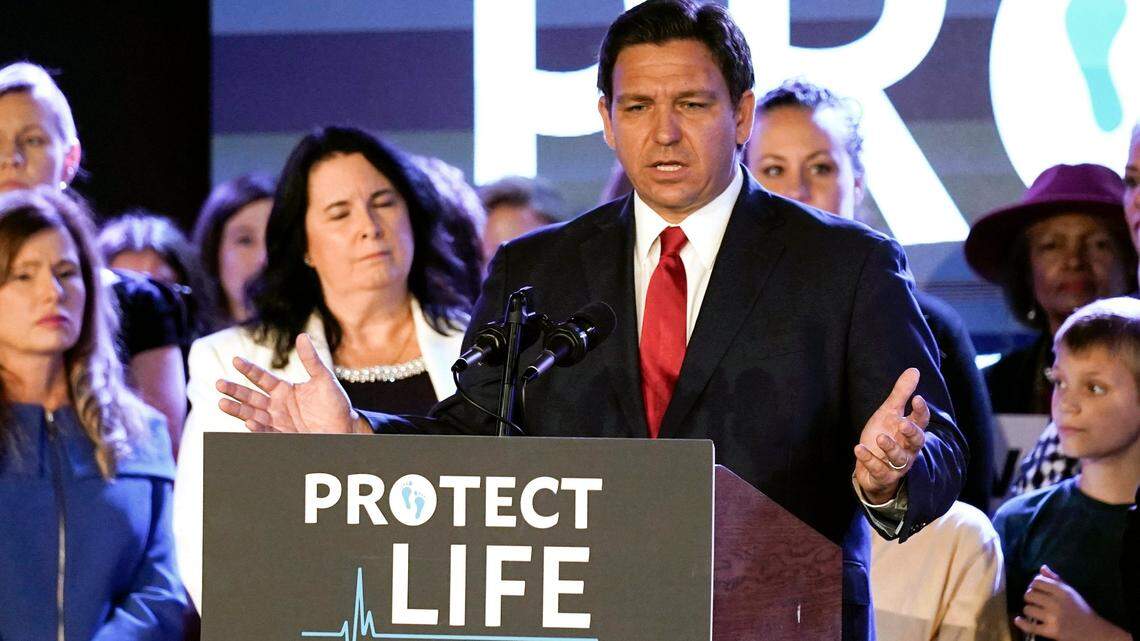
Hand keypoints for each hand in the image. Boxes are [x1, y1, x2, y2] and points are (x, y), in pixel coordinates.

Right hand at [215, 333, 364, 433]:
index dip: (249, 369)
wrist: (346, 429)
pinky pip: (267, 432)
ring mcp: (278, 422)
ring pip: (252, 414)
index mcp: (284, 390)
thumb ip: (311, 360)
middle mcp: (277, 406)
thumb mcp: (324, 379)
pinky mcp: (284, 436)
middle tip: (219, 384)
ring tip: (221, 403)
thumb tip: (302, 335)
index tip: (235, 360)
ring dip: (238, 410)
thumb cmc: (335, 404)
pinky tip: (248, 421)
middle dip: (235, 391)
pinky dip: (257, 428)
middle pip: (251, 397)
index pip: (261, 378)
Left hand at [854, 368, 928, 502]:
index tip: (917, 398)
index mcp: (910, 431)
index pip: (921, 421)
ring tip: (880, 437)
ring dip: (890, 448)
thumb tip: (914, 370)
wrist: (871, 468)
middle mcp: (908, 448)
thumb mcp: (889, 412)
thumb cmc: (884, 435)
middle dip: (911, 433)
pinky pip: (879, 470)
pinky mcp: (883, 476)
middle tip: (903, 423)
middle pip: (916, 442)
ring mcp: (896, 464)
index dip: (920, 411)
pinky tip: (858, 448)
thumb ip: (901, 394)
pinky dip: (869, 460)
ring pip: (899, 458)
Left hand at [1014, 565, 1130, 640]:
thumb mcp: (1071, 592)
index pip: (1037, 581)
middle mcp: (1057, 603)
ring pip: (1028, 608)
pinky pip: (1030, 626)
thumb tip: (1042, 568)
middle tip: (1034, 601)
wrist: (1093, 631)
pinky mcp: (1052, 632)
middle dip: (1029, 597)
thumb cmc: (1080, 609)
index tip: (1035, 589)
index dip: (1033, 585)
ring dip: (1029, 610)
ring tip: (1034, 611)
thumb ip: (1055, 580)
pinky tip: (1018, 620)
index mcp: (1062, 592)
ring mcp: (1054, 618)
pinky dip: (1021, 623)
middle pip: (1030, 594)